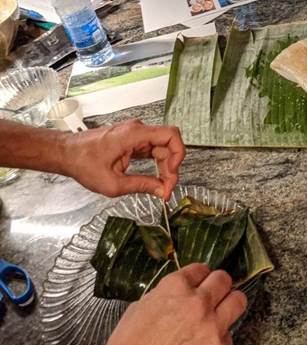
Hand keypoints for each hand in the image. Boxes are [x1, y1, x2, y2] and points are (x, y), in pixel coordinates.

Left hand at [63, 119, 184, 199]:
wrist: (66, 154)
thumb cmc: (83, 164)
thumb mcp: (114, 183)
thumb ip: (142, 186)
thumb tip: (162, 191)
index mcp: (134, 134)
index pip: (171, 134)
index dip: (178, 154)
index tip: (171, 173)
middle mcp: (137, 130)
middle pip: (168, 145)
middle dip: (171, 168)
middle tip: (166, 190)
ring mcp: (135, 135)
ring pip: (162, 149)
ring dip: (165, 169)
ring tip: (161, 188)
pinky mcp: (132, 141)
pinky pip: (152, 151)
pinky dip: (157, 166)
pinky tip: (155, 180)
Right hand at [71, 264, 246, 344]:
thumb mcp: (139, 308)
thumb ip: (164, 295)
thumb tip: (179, 292)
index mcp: (175, 288)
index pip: (201, 268)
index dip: (199, 276)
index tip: (200, 281)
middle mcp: (198, 302)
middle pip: (224, 279)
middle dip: (218, 285)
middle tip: (214, 293)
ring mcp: (213, 326)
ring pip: (238, 300)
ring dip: (230, 303)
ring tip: (222, 311)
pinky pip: (230, 335)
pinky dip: (221, 337)